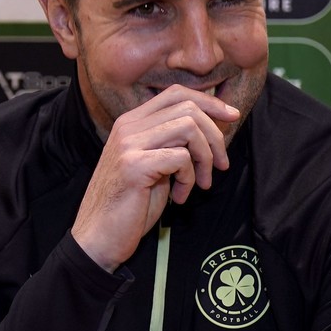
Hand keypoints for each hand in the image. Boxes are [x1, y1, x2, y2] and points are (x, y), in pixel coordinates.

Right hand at [73, 86, 239, 270]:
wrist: (99, 235)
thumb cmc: (129, 204)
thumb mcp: (152, 165)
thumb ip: (170, 143)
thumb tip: (211, 128)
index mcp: (130, 123)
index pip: (176, 94)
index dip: (209, 102)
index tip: (231, 117)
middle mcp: (127, 127)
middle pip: (188, 108)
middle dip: (215, 136)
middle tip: (221, 164)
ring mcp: (129, 145)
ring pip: (189, 128)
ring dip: (206, 158)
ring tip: (202, 183)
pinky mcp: (135, 165)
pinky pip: (182, 158)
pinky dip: (190, 179)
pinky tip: (180, 196)